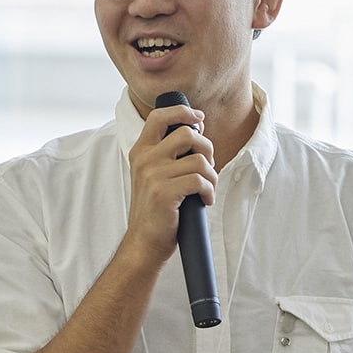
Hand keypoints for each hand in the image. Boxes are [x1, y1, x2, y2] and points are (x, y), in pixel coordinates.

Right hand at [121, 104, 215, 263]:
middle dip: (207, 149)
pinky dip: (209, 191)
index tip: (200, 119)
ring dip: (211, 175)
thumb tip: (197, 127)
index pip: (160, 116)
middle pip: (187, 134)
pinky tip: (205, 200)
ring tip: (207, 188)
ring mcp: (153, 175)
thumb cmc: (156, 208)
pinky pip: (199, 180)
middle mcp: (144, 159)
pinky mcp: (164, 192)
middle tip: (208, 167)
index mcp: (141, 151)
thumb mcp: (155, 174)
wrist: (144, 241)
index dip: (183, 112)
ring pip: (199, 160)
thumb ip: (170, 152)